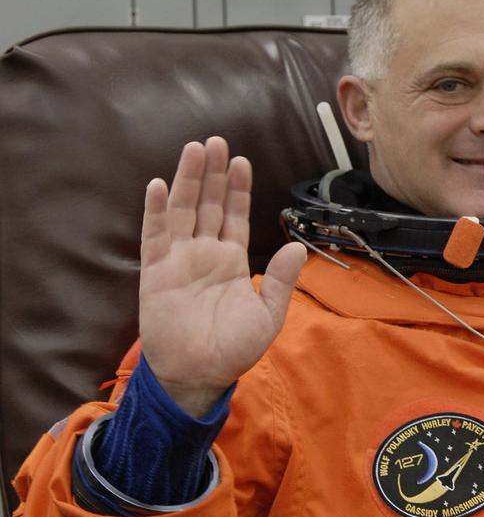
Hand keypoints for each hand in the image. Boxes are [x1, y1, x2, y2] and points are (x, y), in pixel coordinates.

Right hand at [138, 136, 306, 416]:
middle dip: (214, 174)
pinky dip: (156, 211)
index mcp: (231, 262)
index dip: (238, 190)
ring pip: (183, 211)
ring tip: (196, 150)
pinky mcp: (156, 272)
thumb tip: (296, 247)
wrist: (200, 375)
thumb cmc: (233, 350)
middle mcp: (204, 254)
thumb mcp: (268, 315)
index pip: (234, 217)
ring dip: (188, 181)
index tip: (242, 162)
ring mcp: (178, 260)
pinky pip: (155, 236)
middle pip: (208, 205)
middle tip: (218, 141)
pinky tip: (159, 186)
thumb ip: (280, 281)